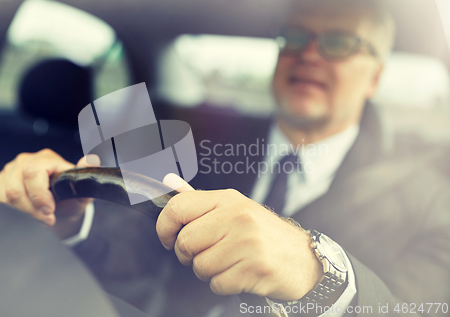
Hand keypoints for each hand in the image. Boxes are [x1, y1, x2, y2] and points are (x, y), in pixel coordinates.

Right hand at [0, 149, 99, 237]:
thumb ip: (85, 177)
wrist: (59, 208)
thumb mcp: (81, 190)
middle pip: (16, 189)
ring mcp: (10, 171)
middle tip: (46, 220)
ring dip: (23, 213)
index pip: (33, 173)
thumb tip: (92, 160)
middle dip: (31, 210)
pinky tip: (26, 215)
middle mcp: (25, 160)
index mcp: (46, 158)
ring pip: (5, 197)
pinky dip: (12, 213)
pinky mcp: (0, 183)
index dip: (39, 195)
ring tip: (39, 218)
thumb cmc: (69, 197)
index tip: (50, 211)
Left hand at [157, 174, 322, 300]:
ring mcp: (248, 243)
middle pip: (185, 242)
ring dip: (208, 272)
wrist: (303, 258)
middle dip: (189, 255)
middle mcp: (238, 217)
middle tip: (205, 254)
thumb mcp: (235, 209)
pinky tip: (239, 274)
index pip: (179, 207)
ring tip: (228, 263)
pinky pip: (217, 284)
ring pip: (199, 266)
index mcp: (228, 199)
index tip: (167, 238)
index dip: (164, 226)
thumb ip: (200, 202)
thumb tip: (168, 184)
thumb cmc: (263, 235)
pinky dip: (223, 284)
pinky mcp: (255, 269)